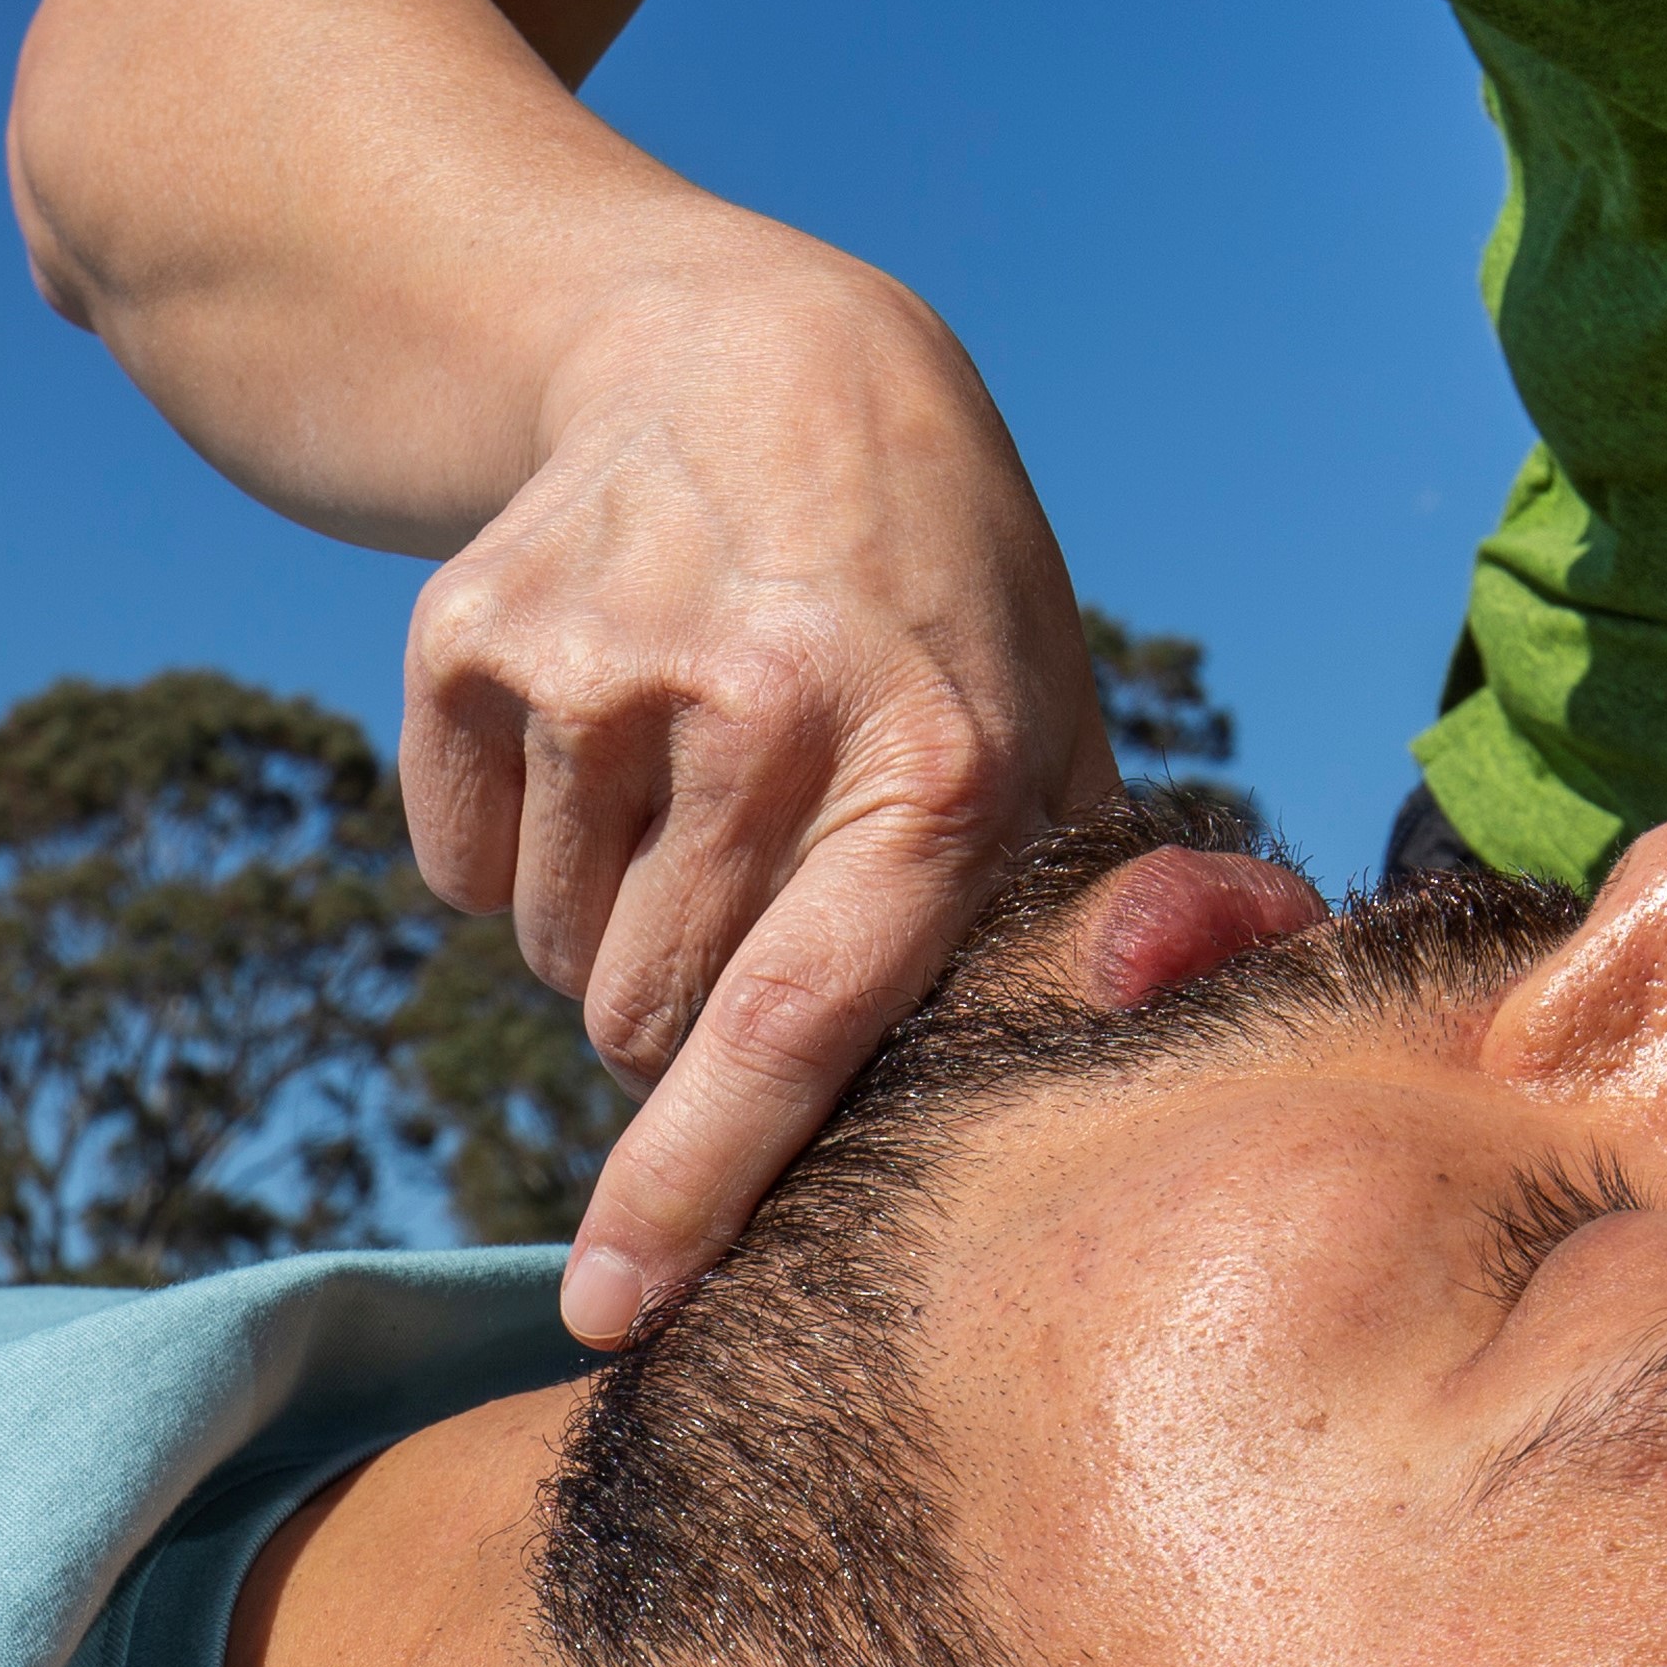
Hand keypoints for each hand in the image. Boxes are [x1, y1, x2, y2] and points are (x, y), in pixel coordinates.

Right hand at [406, 256, 1114, 1340]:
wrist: (749, 358)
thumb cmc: (936, 597)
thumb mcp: (1051, 714)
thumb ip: (1101, 904)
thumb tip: (1206, 1024)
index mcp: (934, 761)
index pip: (795, 1023)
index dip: (696, 1183)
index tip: (617, 1309)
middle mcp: (759, 706)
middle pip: (650, 1024)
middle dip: (684, 1026)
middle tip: (751, 900)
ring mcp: (600, 663)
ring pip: (554, 955)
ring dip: (608, 929)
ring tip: (691, 790)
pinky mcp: (474, 634)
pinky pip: (460, 869)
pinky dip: (515, 851)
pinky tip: (600, 737)